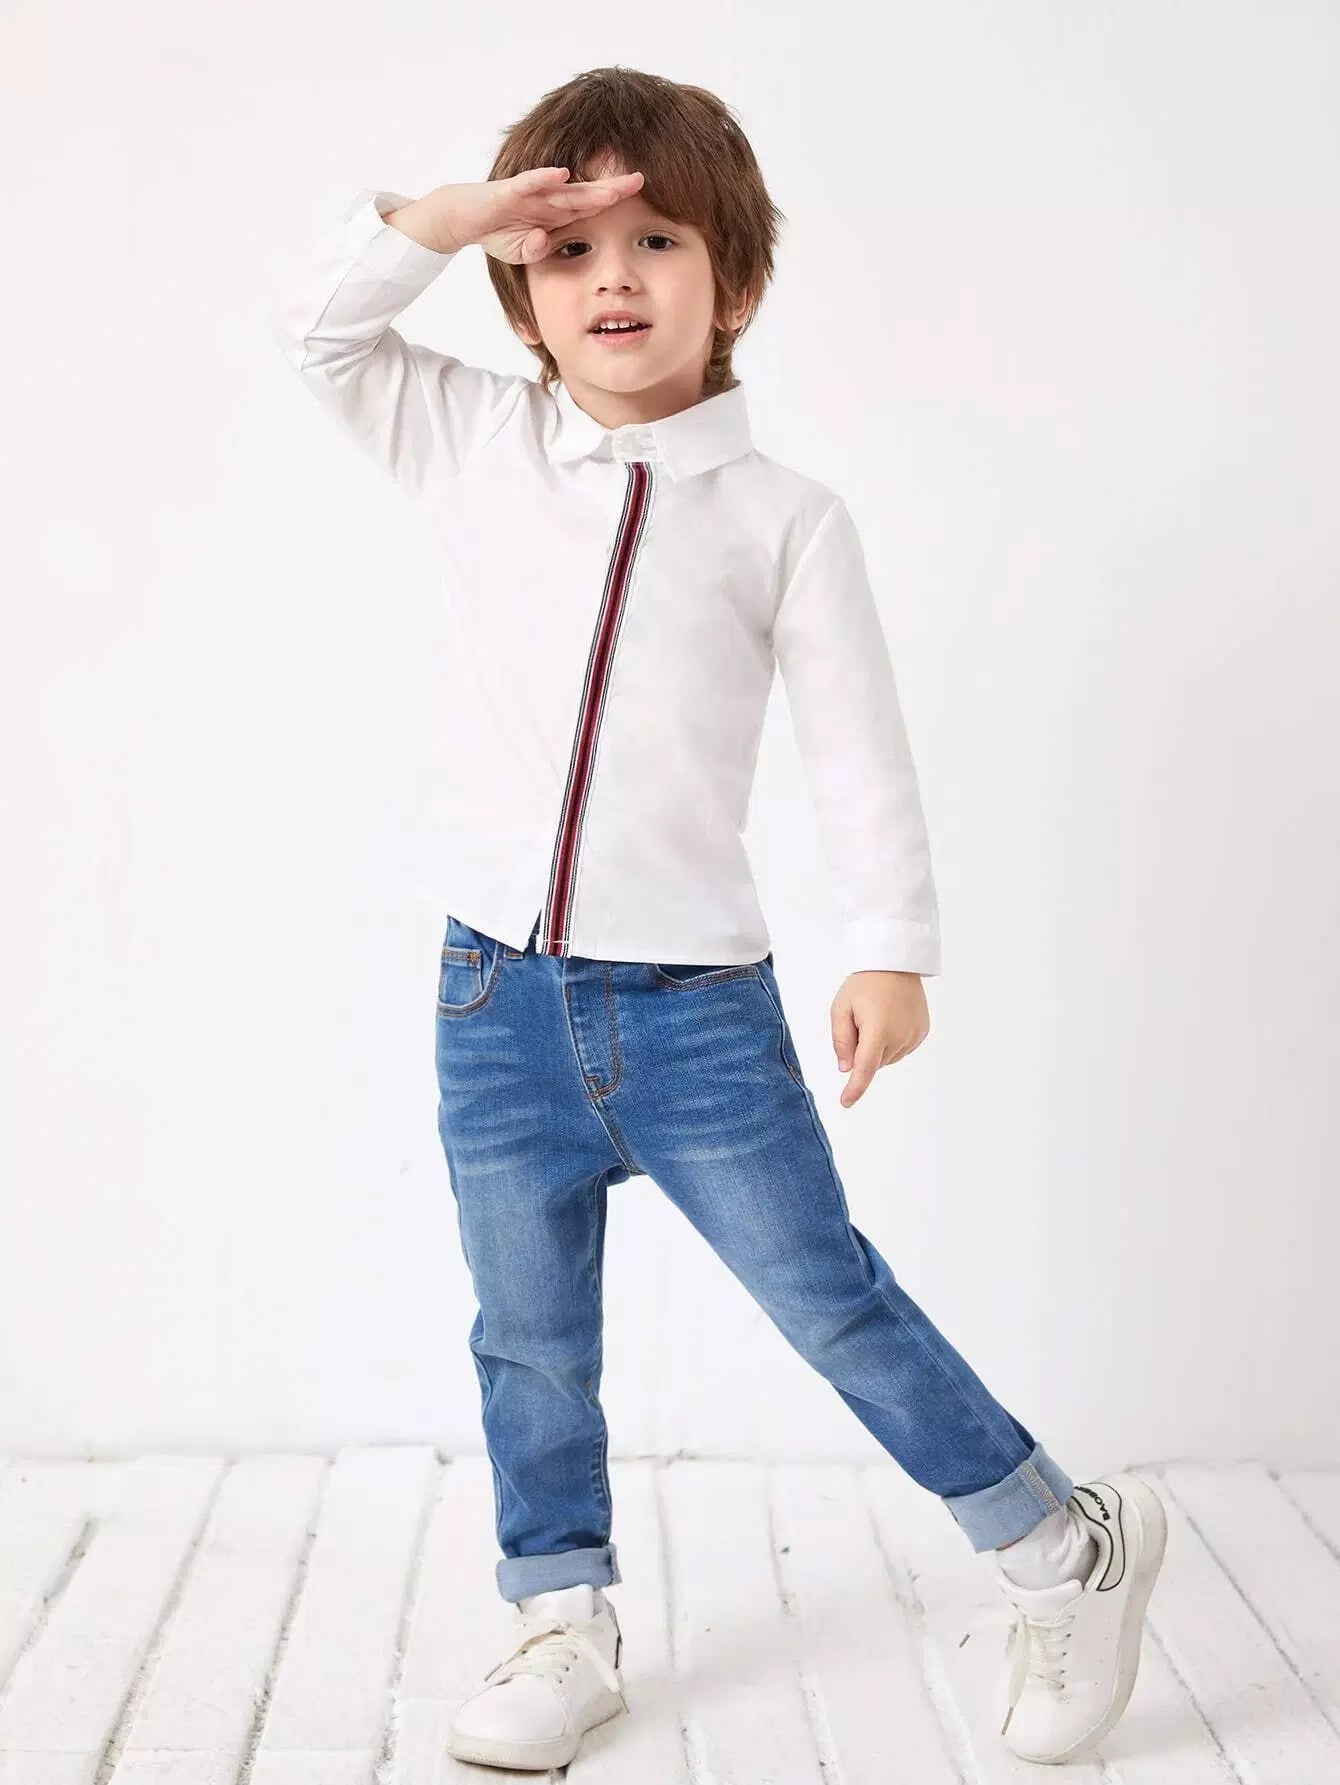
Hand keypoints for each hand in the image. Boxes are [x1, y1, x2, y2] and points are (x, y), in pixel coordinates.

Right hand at [416, 165, 644, 262]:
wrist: (463, 218)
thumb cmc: (497, 232)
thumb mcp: (523, 252)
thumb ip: (536, 250)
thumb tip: (543, 243)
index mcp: (557, 213)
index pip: (591, 208)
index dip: (614, 203)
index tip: (641, 202)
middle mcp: (548, 199)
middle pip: (587, 194)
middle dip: (613, 188)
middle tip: (641, 180)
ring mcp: (530, 193)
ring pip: (565, 189)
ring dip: (589, 185)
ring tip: (613, 182)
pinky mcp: (508, 191)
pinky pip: (529, 183)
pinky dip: (545, 178)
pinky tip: (562, 174)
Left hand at [831, 972, 928, 1106]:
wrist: (895, 964)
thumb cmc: (864, 984)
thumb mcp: (841, 1008)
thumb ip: (841, 1040)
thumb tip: (847, 1068)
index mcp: (878, 1030)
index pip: (865, 1068)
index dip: (855, 1088)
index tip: (846, 1102)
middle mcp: (900, 1036)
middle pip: (874, 1062)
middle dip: (863, 1050)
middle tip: (860, 1022)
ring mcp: (914, 1035)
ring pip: (888, 1058)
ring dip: (878, 1048)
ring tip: (877, 1017)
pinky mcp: (922, 1032)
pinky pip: (901, 1049)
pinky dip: (891, 1042)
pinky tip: (890, 1020)